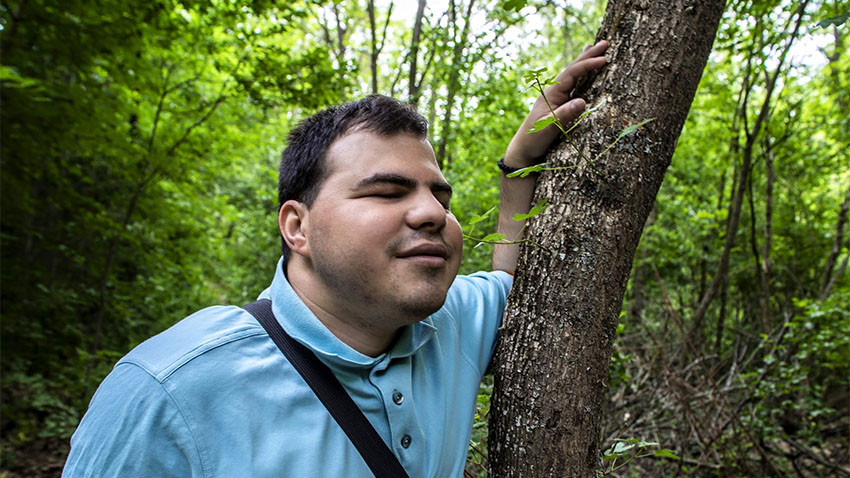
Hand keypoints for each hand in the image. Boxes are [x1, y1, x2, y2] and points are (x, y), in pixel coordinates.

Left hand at [503, 40, 608, 167]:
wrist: (523, 150)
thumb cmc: (534, 139)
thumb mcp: (549, 128)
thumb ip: (565, 115)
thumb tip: (583, 101)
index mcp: (551, 93)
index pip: (572, 73)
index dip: (588, 65)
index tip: (604, 59)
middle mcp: (554, 92)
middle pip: (573, 69)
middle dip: (588, 55)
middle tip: (605, 42)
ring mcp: (557, 98)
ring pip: (574, 75)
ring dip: (585, 61)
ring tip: (593, 46)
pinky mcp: (560, 105)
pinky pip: (574, 85)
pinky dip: (582, 75)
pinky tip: (585, 72)